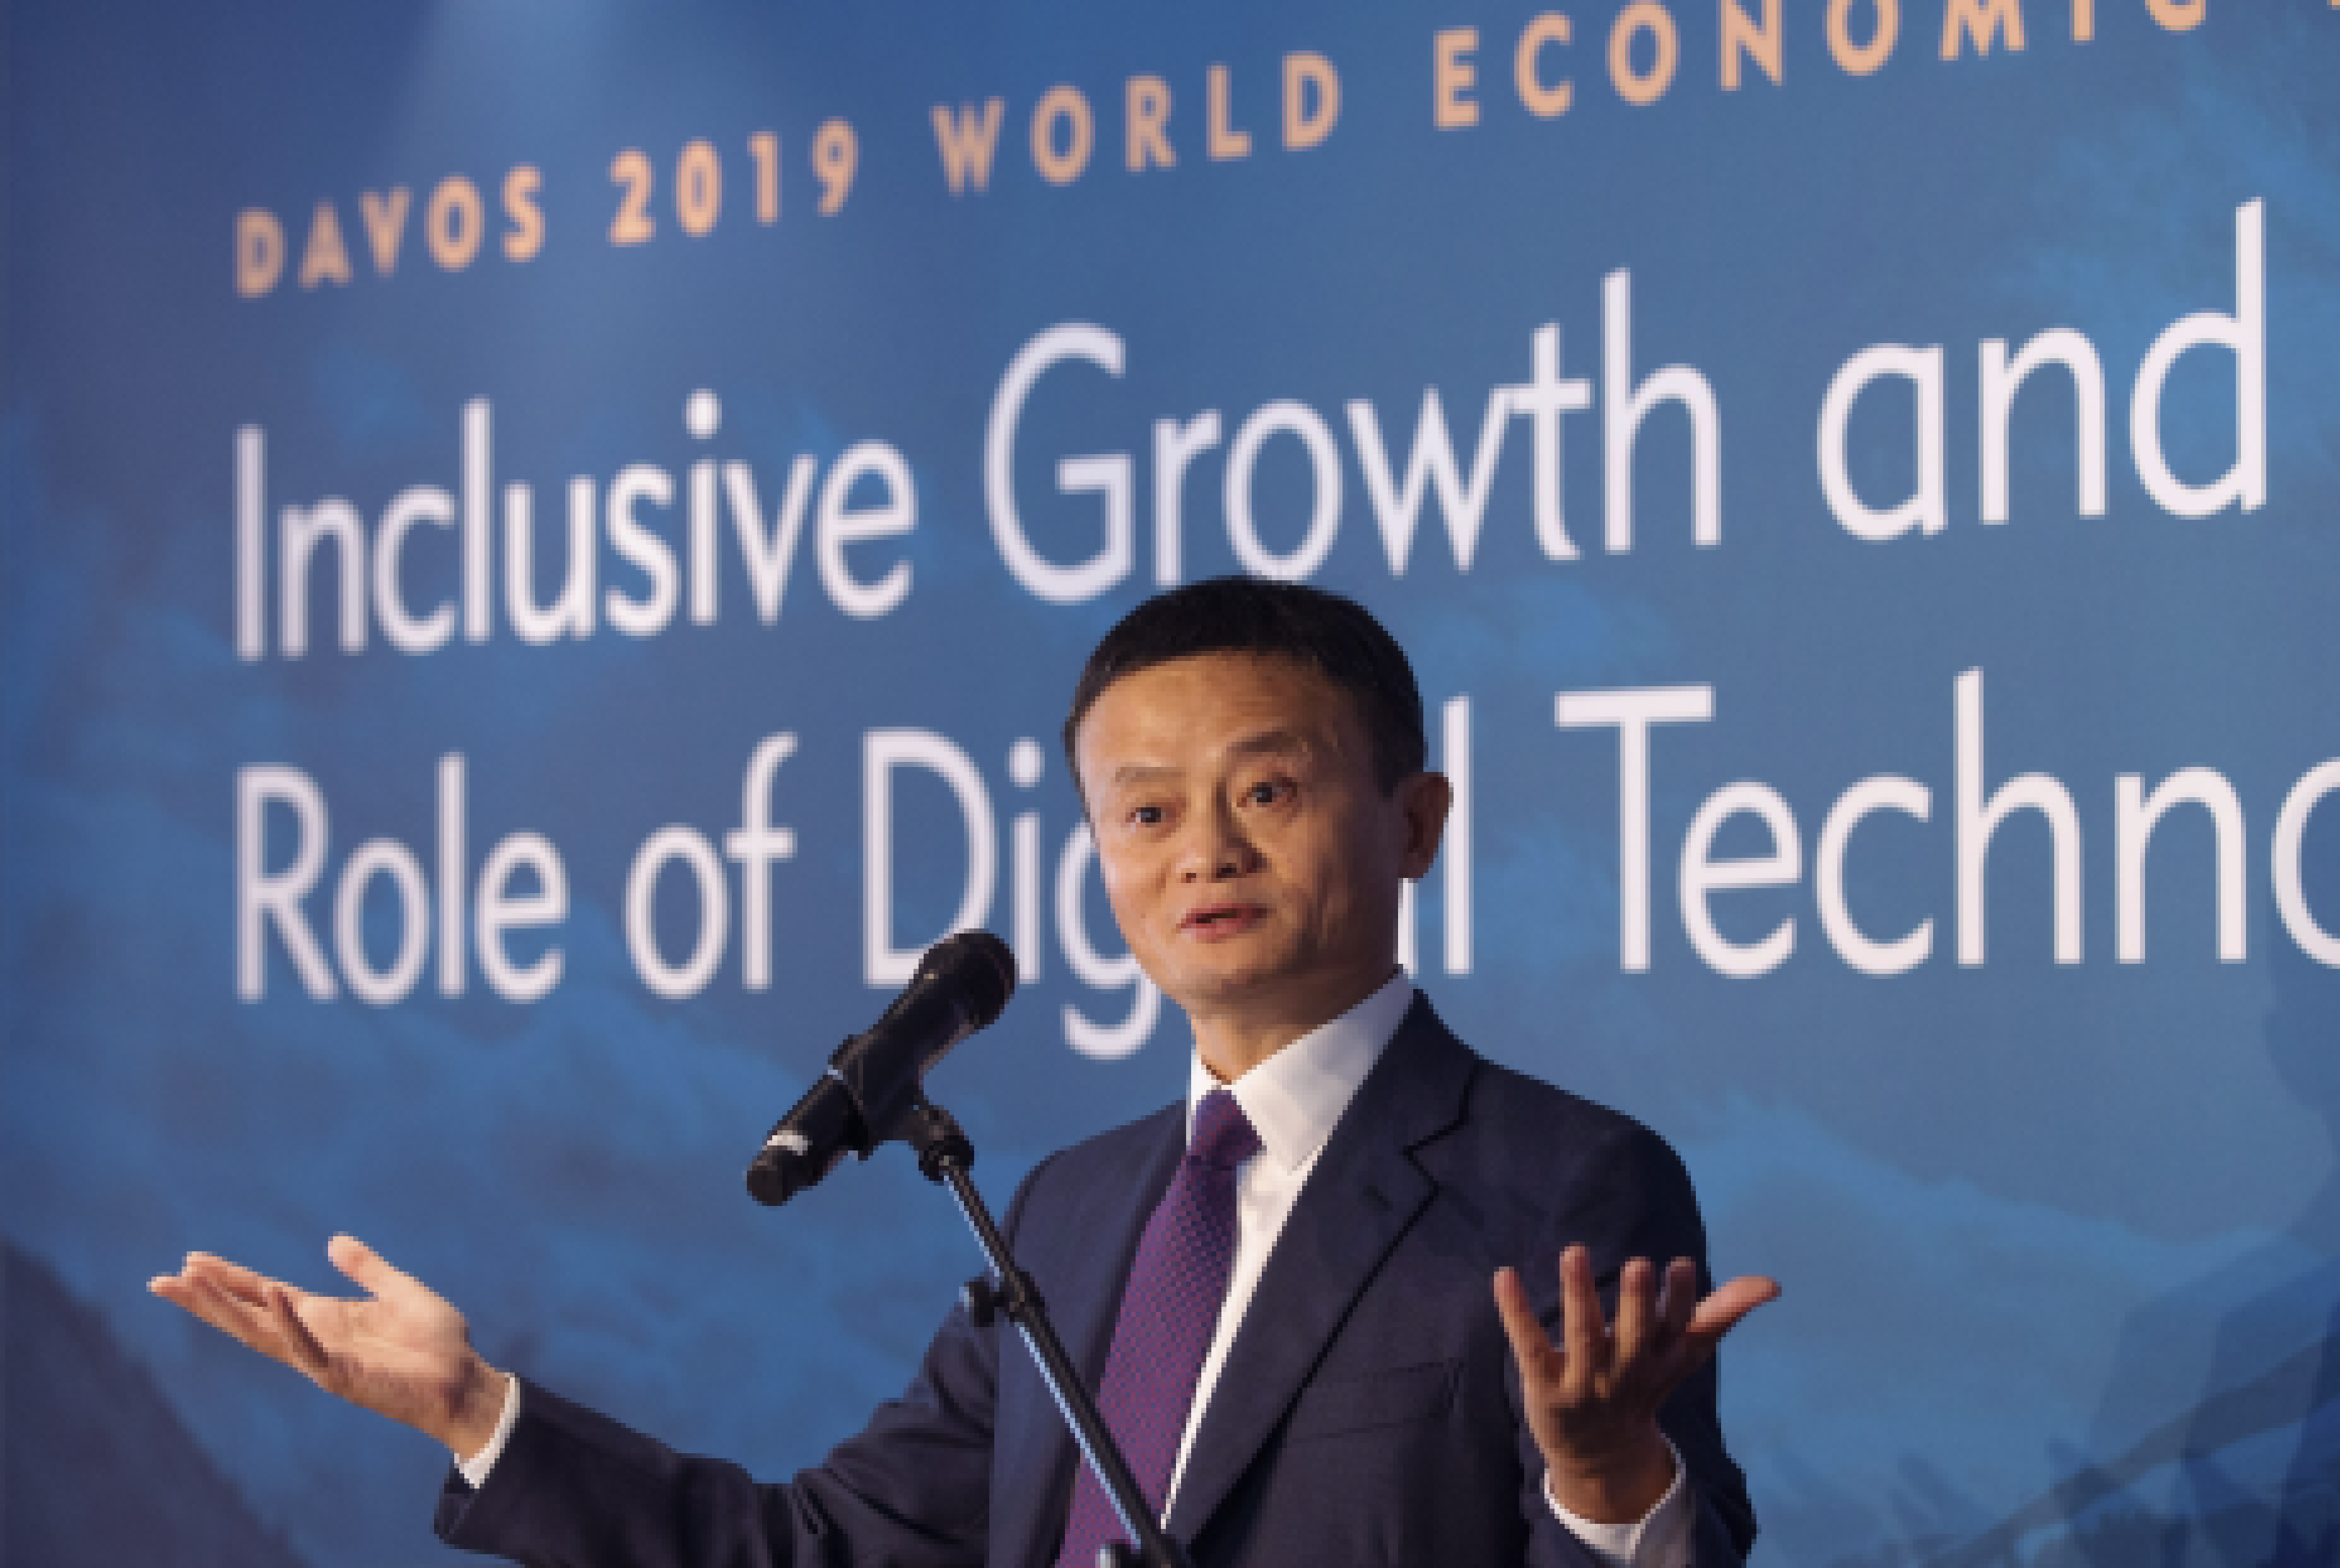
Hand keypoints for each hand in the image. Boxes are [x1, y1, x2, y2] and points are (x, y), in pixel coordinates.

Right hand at [149, 1234, 508, 1457]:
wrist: (466, 1381)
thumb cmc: (436, 1344)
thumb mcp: (400, 1291)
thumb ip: (367, 1269)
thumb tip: (334, 1240)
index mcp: (324, 1317)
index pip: (263, 1294)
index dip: (228, 1279)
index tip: (191, 1261)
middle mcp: (313, 1337)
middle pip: (246, 1315)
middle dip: (204, 1299)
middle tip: (160, 1280)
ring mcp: (322, 1359)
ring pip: (261, 1333)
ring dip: (226, 1309)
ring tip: (190, 1283)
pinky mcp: (341, 1376)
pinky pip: (308, 1347)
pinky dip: (290, 1322)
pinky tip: (273, 1294)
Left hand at [1494, 1246, 1777, 1524]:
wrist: (1600, 1455)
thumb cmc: (1644, 1384)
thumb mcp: (1683, 1354)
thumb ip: (1721, 1312)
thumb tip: (1772, 1284)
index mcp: (1660, 1361)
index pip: (1675, 1331)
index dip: (1678, 1301)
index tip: (1680, 1265)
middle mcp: (1625, 1372)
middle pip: (1632, 1338)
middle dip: (1635, 1304)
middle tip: (1637, 1265)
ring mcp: (1583, 1381)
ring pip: (1581, 1337)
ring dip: (1577, 1295)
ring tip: (1573, 1251)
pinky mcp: (1544, 1383)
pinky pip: (1528, 1345)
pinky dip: (1515, 1312)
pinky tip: (1504, 1275)